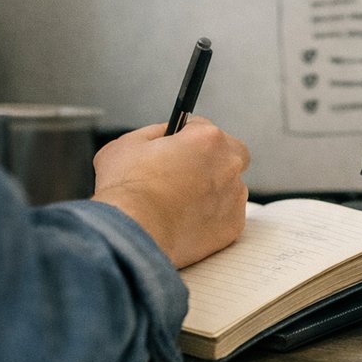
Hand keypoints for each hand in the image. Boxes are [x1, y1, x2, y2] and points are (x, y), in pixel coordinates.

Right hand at [92, 116, 249, 266]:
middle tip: (183, 174)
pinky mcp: (233, 226)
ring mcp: (234, 197)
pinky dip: (211, 218)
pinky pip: (226, 216)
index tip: (176, 149)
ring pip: (230, 187)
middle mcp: (228, 165)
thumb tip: (166, 134)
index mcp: (207, 139)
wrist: (133, 233)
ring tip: (180, 203)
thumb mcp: (127, 143)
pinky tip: (186, 221)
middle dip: (208, 160)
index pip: (202, 127)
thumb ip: (155, 133)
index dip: (184, 138)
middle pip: (227, 154)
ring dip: (211, 191)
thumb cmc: (127, 191)